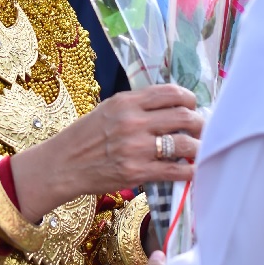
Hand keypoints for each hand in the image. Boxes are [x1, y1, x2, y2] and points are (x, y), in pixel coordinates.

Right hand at [12, 84, 202, 223]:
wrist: (63, 165)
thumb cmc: (85, 137)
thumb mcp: (108, 110)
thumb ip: (137, 106)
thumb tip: (172, 107)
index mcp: (126, 102)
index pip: (170, 93)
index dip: (189, 99)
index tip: (193, 106)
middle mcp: (133, 121)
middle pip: (183, 116)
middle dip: (199, 123)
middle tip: (201, 130)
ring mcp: (136, 147)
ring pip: (184, 143)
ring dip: (198, 147)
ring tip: (198, 149)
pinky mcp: (137, 172)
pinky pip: (175, 170)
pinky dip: (189, 170)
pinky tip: (192, 170)